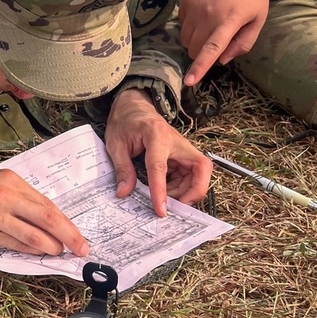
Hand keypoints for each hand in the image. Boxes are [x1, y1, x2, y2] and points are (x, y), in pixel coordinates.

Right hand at [0, 168, 89, 255]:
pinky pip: (16, 244)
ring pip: (34, 234)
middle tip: (83, 249)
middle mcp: (7, 196)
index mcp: (12, 181)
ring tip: (61, 253)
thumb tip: (42, 215)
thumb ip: (17, 196)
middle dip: (69, 235)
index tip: (78, 234)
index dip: (66, 221)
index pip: (46, 203)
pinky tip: (40, 254)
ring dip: (52, 247)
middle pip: (48, 217)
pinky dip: (32, 251)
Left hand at [104, 88, 211, 214]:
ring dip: (185, 191)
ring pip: (198, 174)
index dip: (161, 190)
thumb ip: (122, 169)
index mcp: (156, 135)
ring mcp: (182, 148)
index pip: (160, 167)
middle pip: (200, 168)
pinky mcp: (182, 155)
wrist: (133, 108)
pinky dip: (180, 187)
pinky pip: (190, 175)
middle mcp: (176, 141)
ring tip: (164, 199)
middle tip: (175, 206)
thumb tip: (124, 192)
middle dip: (194, 191)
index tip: (161, 210)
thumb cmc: (125, 122)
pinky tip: (165, 191)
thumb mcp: (116, 145)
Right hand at [179, 0, 270, 84]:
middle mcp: (208, 13)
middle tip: (216, 41)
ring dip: (195, 41)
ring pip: (186, 38)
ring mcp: (195, 4)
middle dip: (202, 53)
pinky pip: (181, 23)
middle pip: (194, 47)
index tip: (189, 82)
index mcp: (230, 20)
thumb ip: (243, 43)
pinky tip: (204, 14)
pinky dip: (191, 26)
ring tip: (211, 27)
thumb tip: (222, 60)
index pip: (211, 49)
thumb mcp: (258, 20)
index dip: (199, 67)